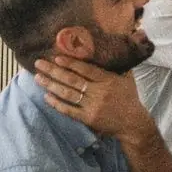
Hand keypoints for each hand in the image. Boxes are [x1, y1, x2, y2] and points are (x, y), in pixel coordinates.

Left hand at [34, 56, 150, 139]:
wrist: (133, 123)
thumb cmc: (129, 98)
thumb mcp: (126, 78)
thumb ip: (117, 65)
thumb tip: (112, 47)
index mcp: (108, 80)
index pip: (86, 70)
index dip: (70, 63)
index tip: (56, 58)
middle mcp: (99, 92)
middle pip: (73, 80)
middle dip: (54, 71)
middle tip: (39, 64)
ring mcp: (93, 106)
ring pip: (68, 94)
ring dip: (51, 85)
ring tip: (38, 78)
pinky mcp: (88, 118)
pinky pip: (69, 110)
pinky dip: (57, 104)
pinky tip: (47, 97)